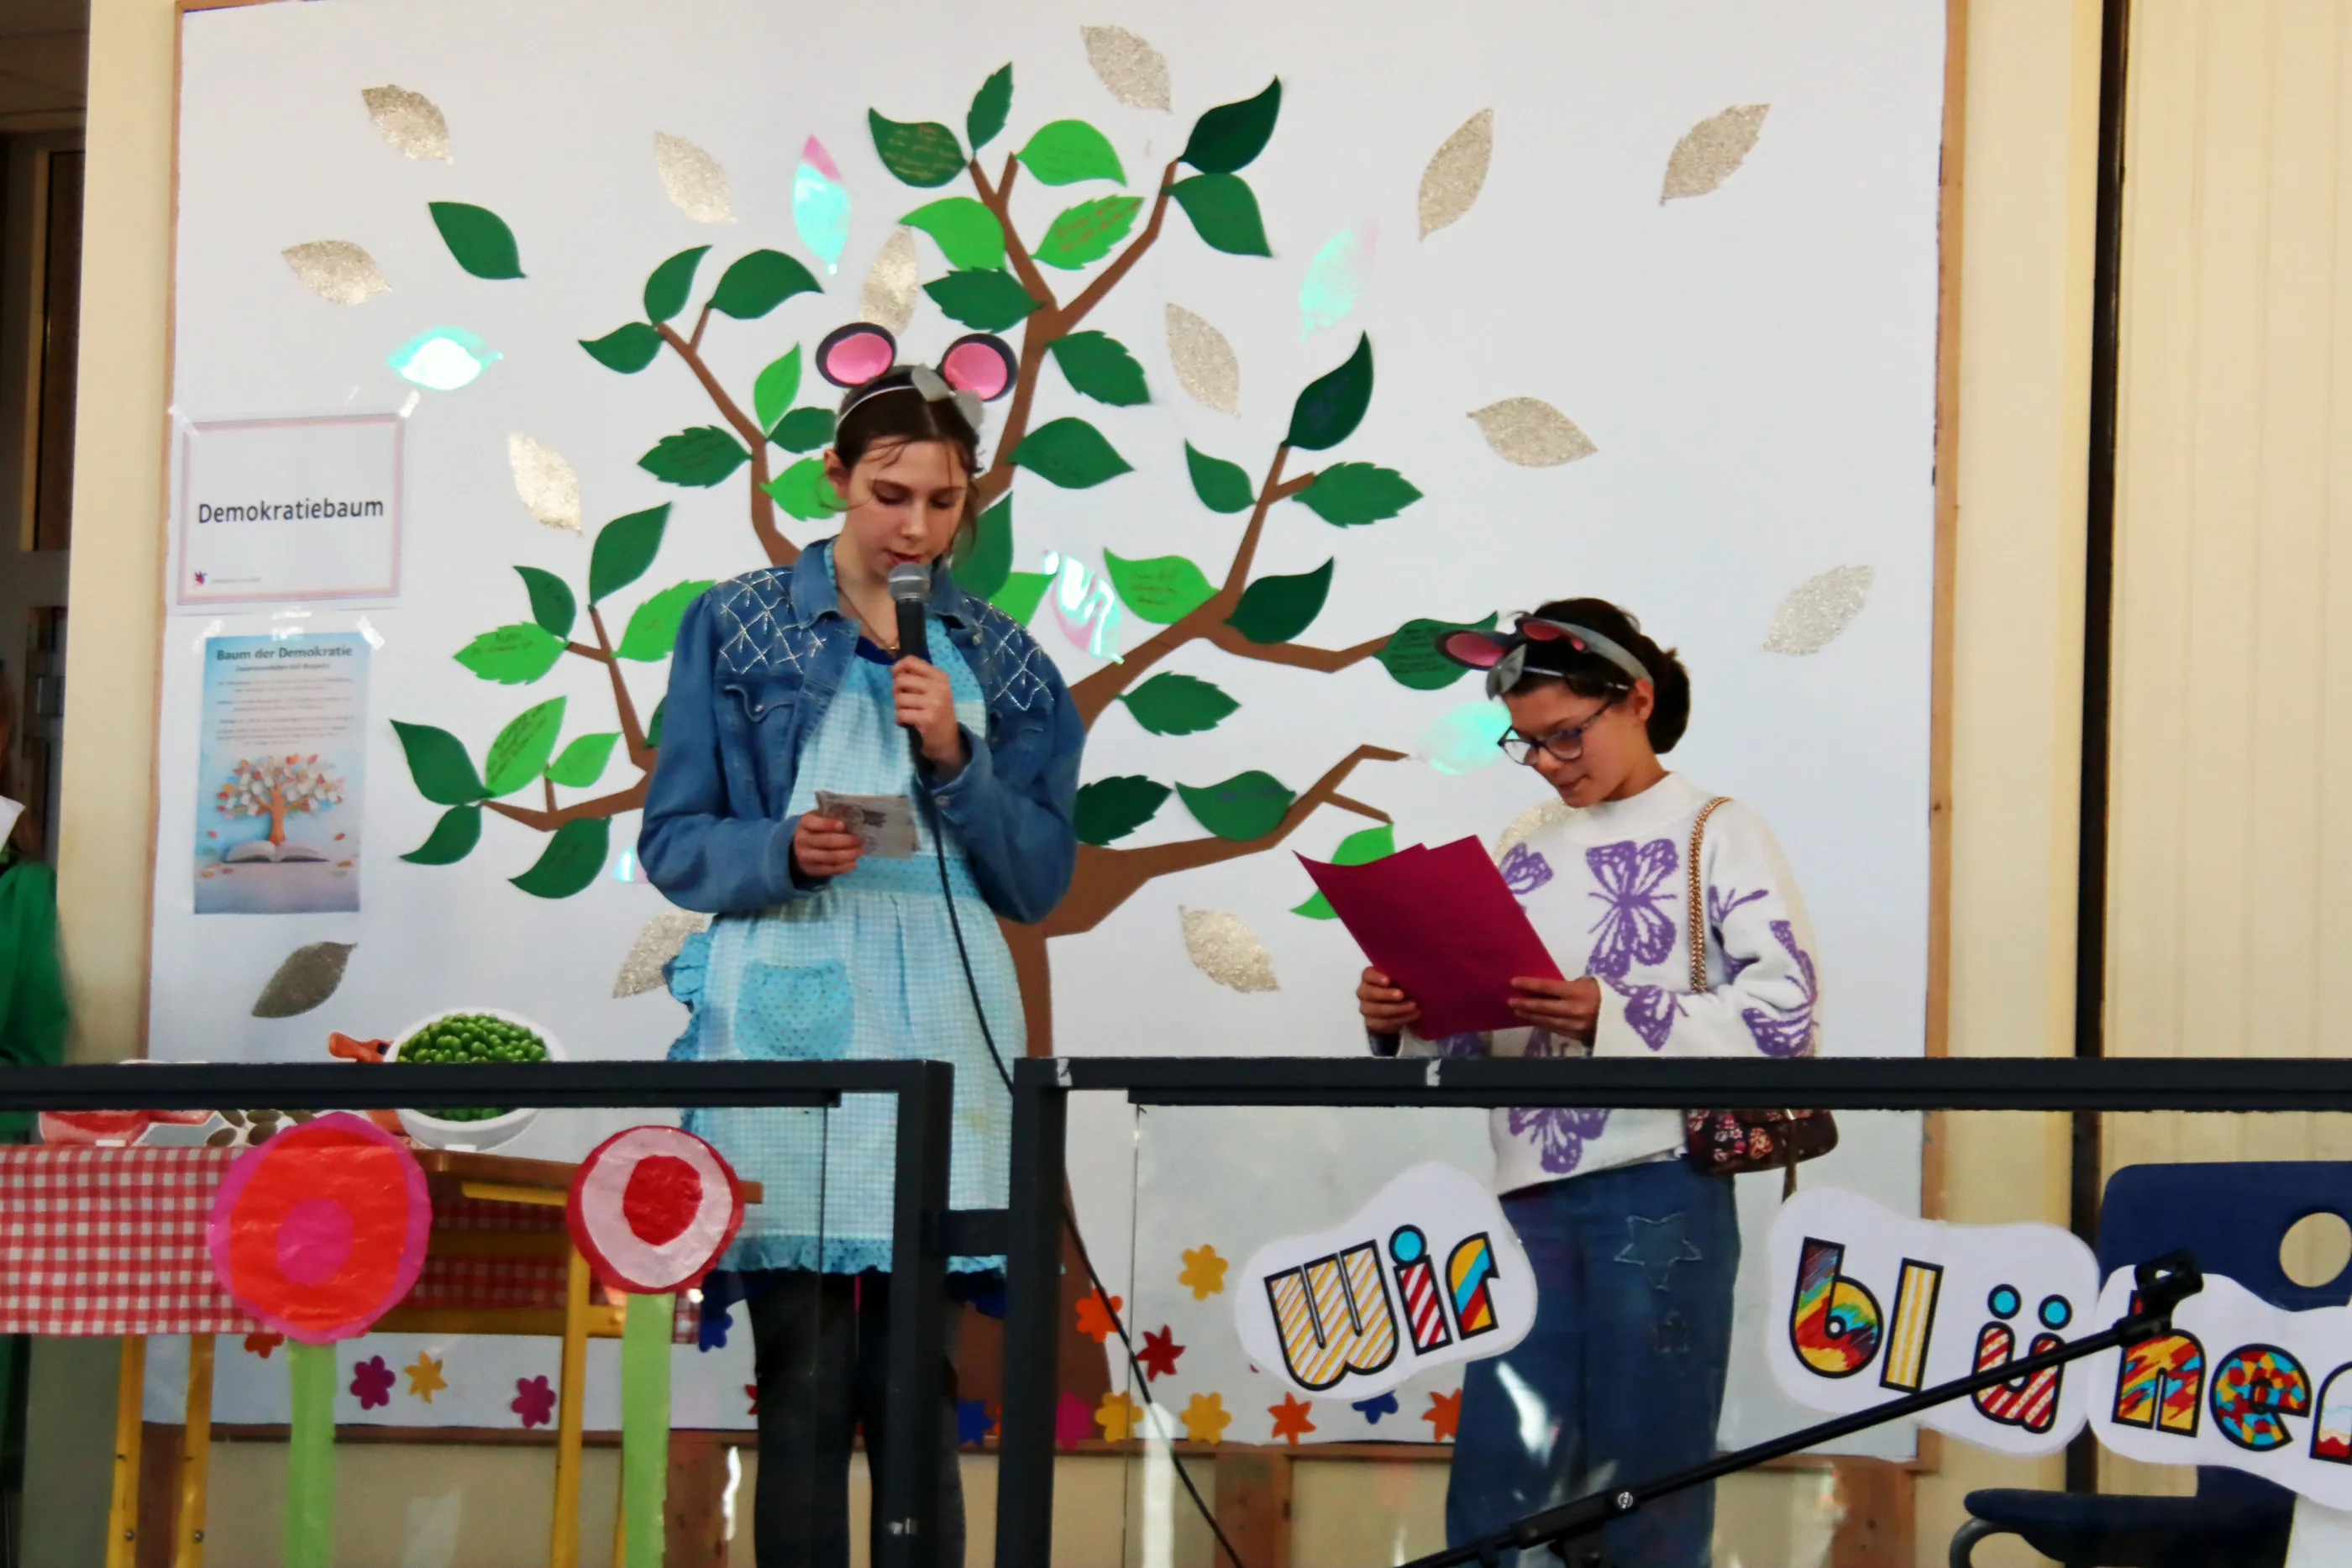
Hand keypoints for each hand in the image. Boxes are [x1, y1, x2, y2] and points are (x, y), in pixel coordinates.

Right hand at [791, 814, 862, 880]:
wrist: (798, 847)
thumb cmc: (816, 828)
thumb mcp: (819, 817)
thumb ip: (833, 816)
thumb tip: (854, 818)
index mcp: (805, 823)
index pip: (816, 823)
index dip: (829, 824)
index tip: (843, 825)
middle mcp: (802, 840)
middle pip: (827, 841)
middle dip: (847, 841)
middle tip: (860, 840)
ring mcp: (806, 856)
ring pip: (830, 857)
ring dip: (848, 855)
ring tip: (860, 851)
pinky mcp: (812, 869)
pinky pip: (830, 869)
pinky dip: (844, 867)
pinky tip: (854, 862)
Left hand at [892, 657, 966, 772]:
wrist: (949, 740)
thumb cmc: (937, 712)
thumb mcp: (933, 690)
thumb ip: (917, 678)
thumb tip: (893, 669)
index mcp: (940, 676)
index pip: (911, 661)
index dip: (897, 668)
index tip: (895, 677)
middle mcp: (939, 687)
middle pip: (901, 680)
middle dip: (895, 691)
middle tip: (902, 700)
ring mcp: (934, 703)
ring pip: (899, 698)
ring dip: (898, 707)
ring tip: (906, 712)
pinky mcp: (927, 719)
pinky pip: (901, 714)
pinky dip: (899, 719)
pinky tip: (906, 722)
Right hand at [1357, 967, 1420, 1032]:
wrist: (1396, 1008)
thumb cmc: (1398, 987)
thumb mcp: (1399, 979)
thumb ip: (1400, 975)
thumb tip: (1412, 974)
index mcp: (1369, 977)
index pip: (1367, 975)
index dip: (1376, 978)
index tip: (1388, 980)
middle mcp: (1364, 992)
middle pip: (1369, 993)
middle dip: (1386, 995)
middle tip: (1401, 995)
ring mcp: (1366, 1008)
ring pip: (1377, 1010)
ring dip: (1397, 1009)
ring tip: (1413, 1006)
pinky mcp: (1372, 1023)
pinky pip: (1384, 1023)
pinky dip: (1400, 1019)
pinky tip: (1413, 1015)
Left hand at [1508, 975, 1600, 1040]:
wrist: (1629, 1017)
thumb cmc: (1609, 994)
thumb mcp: (1592, 983)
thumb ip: (1571, 985)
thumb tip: (1552, 989)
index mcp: (1578, 992)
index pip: (1547, 987)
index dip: (1529, 985)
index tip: (1514, 982)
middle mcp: (1574, 1010)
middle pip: (1543, 1007)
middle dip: (1525, 1004)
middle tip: (1510, 1001)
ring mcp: (1574, 1026)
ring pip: (1547, 1021)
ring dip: (1531, 1015)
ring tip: (1518, 1010)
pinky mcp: (1577, 1036)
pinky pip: (1556, 1029)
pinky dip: (1543, 1023)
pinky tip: (1534, 1019)